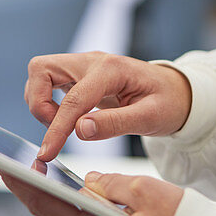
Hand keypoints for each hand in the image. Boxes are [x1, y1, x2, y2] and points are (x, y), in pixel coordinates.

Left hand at [0, 168, 183, 215]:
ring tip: (57, 176)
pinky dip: (90, 215)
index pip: (46, 206)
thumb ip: (108, 183)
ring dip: (70, 202)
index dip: (21, 183)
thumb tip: (89, 182)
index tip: (1, 164)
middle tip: (25, 163)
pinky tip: (94, 199)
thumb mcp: (144, 190)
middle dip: (43, 189)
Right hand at [26, 51, 191, 161]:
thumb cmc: (167, 102)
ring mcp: (84, 66)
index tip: (47, 154)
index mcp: (111, 69)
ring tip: (65, 126)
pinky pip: (49, 82)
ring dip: (42, 103)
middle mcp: (92, 61)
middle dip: (39, 103)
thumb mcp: (150, 118)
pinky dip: (48, 102)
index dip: (57, 128)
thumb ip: (114, 124)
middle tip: (57, 129)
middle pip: (41, 69)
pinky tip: (67, 119)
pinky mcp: (79, 75)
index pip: (73, 99)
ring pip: (41, 74)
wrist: (176, 91)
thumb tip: (79, 130)